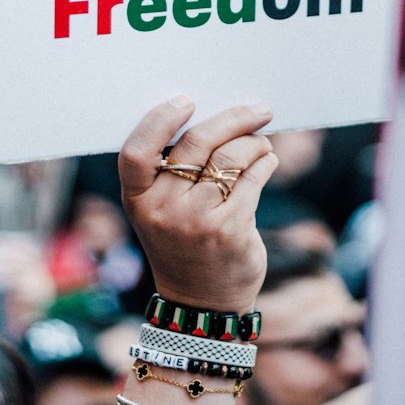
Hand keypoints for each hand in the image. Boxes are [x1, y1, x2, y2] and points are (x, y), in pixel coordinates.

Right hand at [118, 96, 277, 312]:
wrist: (201, 303)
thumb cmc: (182, 241)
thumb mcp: (160, 211)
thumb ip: (173, 171)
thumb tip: (217, 116)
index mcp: (138, 199)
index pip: (136, 152)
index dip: (159, 121)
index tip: (186, 101)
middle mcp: (163, 209)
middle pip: (196, 143)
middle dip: (233, 118)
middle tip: (257, 109)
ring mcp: (196, 221)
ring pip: (230, 157)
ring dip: (254, 142)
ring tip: (262, 142)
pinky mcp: (229, 230)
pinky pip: (252, 179)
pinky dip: (265, 163)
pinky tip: (267, 161)